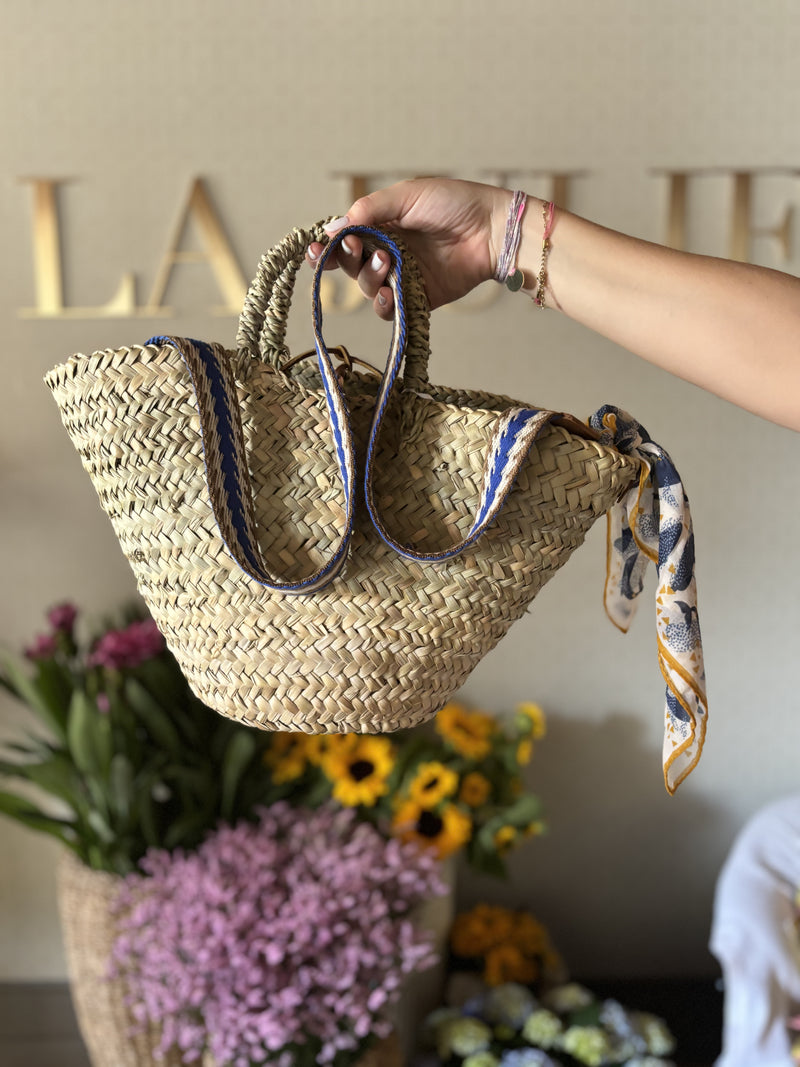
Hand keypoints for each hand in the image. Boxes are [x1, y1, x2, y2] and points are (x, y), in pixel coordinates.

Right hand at [306, 177, 509, 319]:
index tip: (318, 248)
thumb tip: (333, 227)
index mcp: (381, 227)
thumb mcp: (406, 196)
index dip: (329, 247)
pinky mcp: (417, 299)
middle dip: (346, 259)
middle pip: (351, 266)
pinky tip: (389, 292)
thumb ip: (370, 210)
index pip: (345, 240)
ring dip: (369, 278)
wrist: (491, 230)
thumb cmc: (452, 204)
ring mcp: (402, 278)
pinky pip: (390, 309)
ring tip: (387, 262)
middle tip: (355, 247)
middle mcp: (387, 253)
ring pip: (368, 288)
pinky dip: (383, 304)